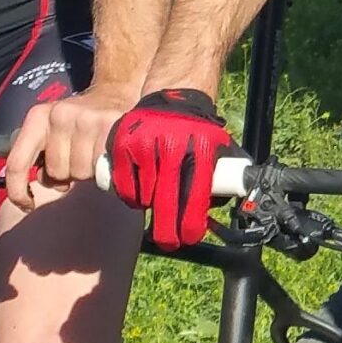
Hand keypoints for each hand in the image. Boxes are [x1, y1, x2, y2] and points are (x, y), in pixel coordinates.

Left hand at [0, 82, 136, 213]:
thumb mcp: (53, 131)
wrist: (114, 94)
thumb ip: (39, 155)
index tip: (27, 205)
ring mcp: (85, 119)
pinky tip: (108, 156)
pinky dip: (105, 168)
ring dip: (89, 171)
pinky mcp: (109, 125)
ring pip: (79, 172)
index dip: (18, 190)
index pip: (17, 161)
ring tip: (95, 154)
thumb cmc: (81, 121)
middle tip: (79, 159)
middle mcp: (59, 115)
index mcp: (38, 117)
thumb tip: (41, 182)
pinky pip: (100, 166)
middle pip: (55, 171)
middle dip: (68, 173)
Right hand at [104, 88, 234, 249]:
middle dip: (167, 230)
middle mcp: (172, 148)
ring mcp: (144, 146)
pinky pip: (124, 185)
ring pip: (142, 196)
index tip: (187, 237)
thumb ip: (219, 181)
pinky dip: (130, 193)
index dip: (189, 223)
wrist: (172, 100)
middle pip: (165, 202)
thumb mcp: (217, 151)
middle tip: (168, 242)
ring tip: (154, 201)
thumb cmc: (197, 134)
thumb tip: (213, 215)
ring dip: (147, 206)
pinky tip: (139, 189)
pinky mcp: (122, 144)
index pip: (194, 196)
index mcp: (200, 152)